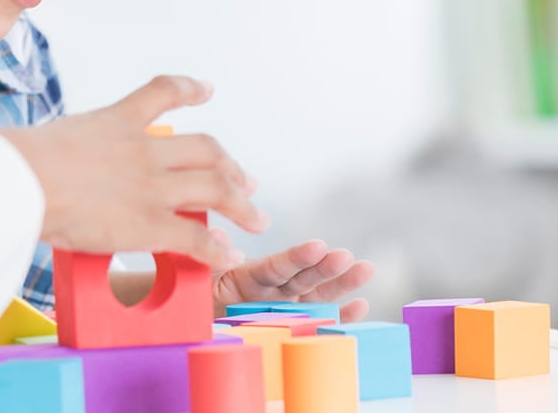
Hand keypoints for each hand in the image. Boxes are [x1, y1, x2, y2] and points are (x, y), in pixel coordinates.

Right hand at [0, 76, 267, 269]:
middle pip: (206, 149)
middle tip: (247, 179)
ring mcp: (151, 185)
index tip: (206, 89)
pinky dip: (217, 248)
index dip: (189, 89)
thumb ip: (62, 148)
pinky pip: (196, 236)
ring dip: (241, 205)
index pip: (161, 93)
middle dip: (231, 166)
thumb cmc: (15, 163)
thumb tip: (38, 157)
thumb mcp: (47, 139)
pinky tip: (228, 254)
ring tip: (257, 219)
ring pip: (215, 188)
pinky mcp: (150, 224)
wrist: (20, 180)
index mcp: (116, 122)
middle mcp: (143, 149)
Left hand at [211, 239, 374, 320]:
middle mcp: (271, 290)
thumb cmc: (197, 291)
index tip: (318, 246)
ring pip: (313, 294)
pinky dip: (339, 315)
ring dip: (340, 283)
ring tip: (365, 269)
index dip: (297, 258)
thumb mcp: (200, 271)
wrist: (193, 316)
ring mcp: (282, 306)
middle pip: (301, 279)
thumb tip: (220, 234)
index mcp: (250, 275)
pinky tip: (361, 305)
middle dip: (324, 268)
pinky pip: (314, 321)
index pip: (276, 266)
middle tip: (346, 257)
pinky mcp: (286, 324)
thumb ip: (213, 253)